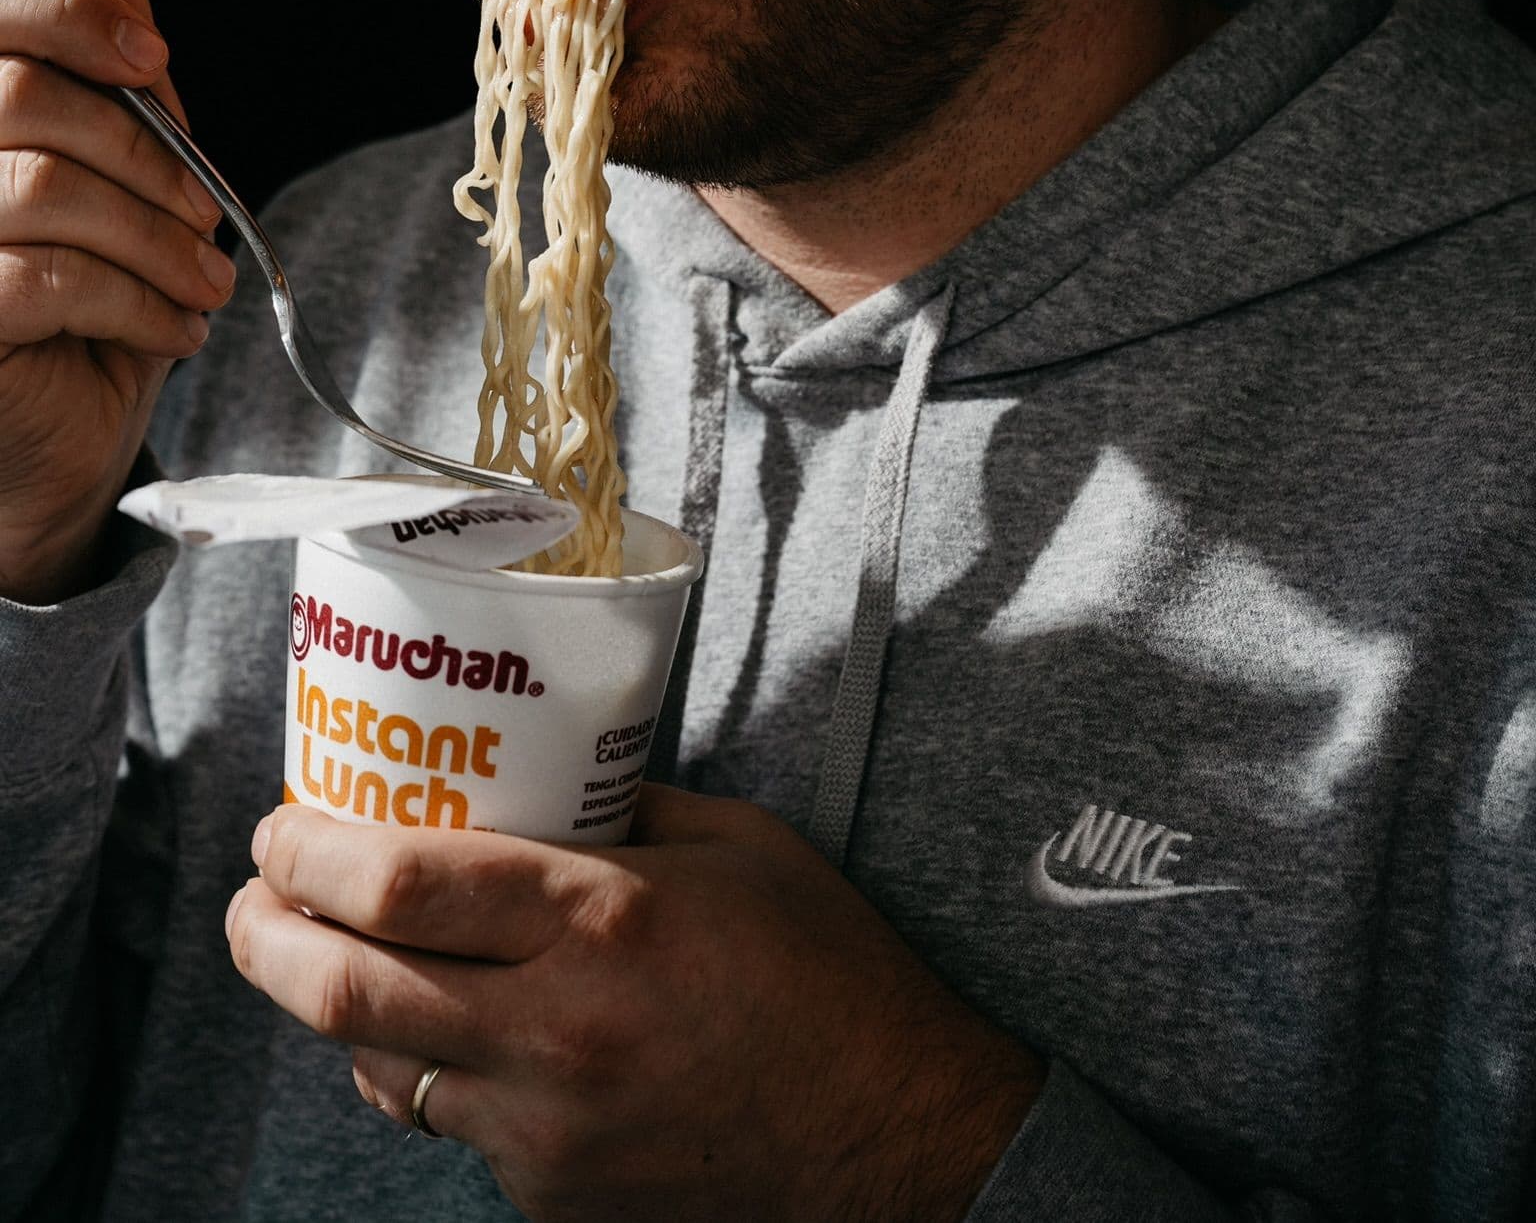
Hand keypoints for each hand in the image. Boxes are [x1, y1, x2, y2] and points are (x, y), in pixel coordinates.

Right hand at [0, 0, 234, 601]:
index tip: (155, 62)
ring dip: (155, 238)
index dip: (68, 10)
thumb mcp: (107, 153)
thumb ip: (88, 41)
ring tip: (204, 283)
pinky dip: (134, 299)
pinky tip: (173, 326)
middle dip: (146, 153)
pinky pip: (41, 278)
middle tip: (207, 213)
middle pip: (25, 96)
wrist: (53, 445)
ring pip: (43, 189)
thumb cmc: (76, 290)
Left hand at [226, 789, 1040, 1222]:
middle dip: (267, 936)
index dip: (309, 851)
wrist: (897, 1138)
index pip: (400, 883)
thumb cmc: (828, 973)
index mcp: (602, 919)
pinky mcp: (554, 1196)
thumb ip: (623, 812)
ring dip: (332, 1007)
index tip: (281, 822)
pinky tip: (444, 1029)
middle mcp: (556, 1030)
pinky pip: (451, 1125)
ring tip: (326, 954)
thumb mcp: (737, 845)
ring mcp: (548, 1130)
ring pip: (379, 1066)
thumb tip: (534, 779)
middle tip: (255, 895)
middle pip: (346, 990)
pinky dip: (424, 1069)